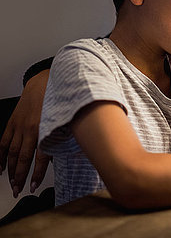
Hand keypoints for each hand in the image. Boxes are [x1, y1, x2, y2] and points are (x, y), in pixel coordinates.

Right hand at [0, 70, 51, 196]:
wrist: (45, 81)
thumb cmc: (58, 99)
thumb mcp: (64, 119)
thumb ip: (61, 138)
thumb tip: (59, 155)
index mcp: (45, 128)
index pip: (40, 157)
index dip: (36, 173)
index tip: (34, 186)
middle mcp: (30, 129)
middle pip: (22, 158)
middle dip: (20, 176)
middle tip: (19, 189)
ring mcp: (19, 126)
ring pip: (11, 152)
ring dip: (10, 170)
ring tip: (11, 183)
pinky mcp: (12, 122)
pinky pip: (3, 141)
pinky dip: (0, 155)